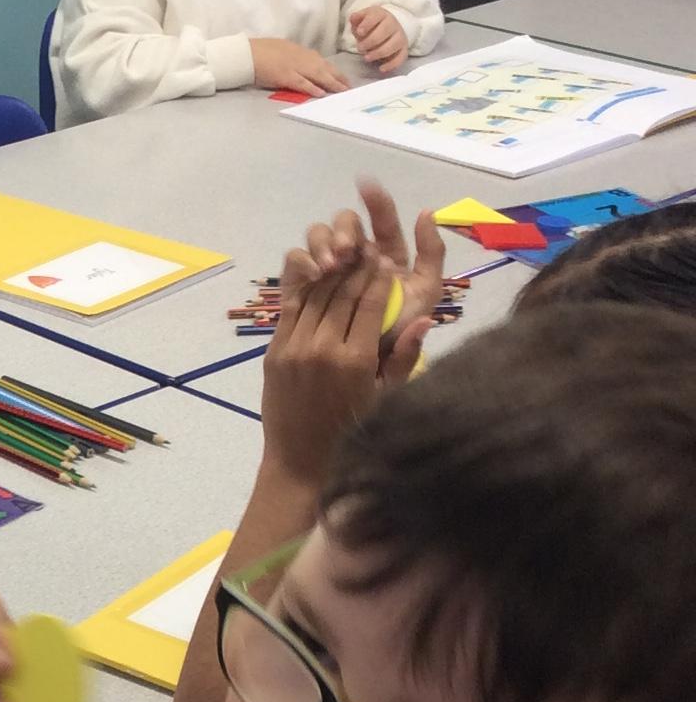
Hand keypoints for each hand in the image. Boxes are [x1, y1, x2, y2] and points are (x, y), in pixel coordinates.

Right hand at [250, 37, 349, 94]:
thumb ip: (295, 57)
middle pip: (324, 68)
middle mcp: (300, 58)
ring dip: (331, 83)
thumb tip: (305, 65)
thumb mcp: (282, 49)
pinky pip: (302, 83)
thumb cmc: (261, 51)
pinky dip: (312, 88)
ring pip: (317, 75)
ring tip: (341, 91)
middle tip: (348, 87)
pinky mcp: (285, 76)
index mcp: (299, 51)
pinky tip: (321, 93)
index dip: (334, 70)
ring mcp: (294, 67)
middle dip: (338, 77)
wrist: (247, 53)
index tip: (343, 78)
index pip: (321, 62)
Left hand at [262, 255, 431, 486]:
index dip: (380, 279)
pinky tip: (319, 276)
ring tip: (346, 256)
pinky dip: (307, 288)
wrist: (299, 451)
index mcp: (355, 360)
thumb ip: (404, 356)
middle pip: (343, 294)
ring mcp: (295, 347)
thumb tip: (426, 319)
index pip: (370, 304)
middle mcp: (324, 348)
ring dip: (332, 272)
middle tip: (368, 250)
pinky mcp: (275, 348)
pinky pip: (292, 308)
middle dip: (358, 268)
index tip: (387, 263)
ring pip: (316, 296)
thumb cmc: (350, 424)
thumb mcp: (385, 395)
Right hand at [288, 176, 444, 356]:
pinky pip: (295, 263)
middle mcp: (355, 261)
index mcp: (387, 261)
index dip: (376, 201)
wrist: (361, 384)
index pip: (383, 223)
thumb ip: (432, 259)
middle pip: (346, 224)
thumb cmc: (397, 341)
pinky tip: (313, 274)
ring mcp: (327, 273)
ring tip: (330, 266)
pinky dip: (302, 260)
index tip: (365, 185)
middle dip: (345, 228)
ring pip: (318, 237)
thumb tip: (426, 214)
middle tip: (346, 250)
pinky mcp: (302, 288)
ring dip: (323, 242)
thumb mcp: (425, 300)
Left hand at [348, 5, 408, 72]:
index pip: (376, 16)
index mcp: (381, 15)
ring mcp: (400, 37)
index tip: (359, 32)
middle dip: (371, 41)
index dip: (367, 24)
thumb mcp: (361, 20)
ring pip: (393, 44)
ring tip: (367, 58)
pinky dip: (392, 64)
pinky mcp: (403, 49)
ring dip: (379, 53)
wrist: (387, 29)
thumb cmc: (370, 26)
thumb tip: (353, 17)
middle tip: (360, 48)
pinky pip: (401, 57)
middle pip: (385, 31)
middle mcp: (393, 24)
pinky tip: (381, 69)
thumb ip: (356, 19)